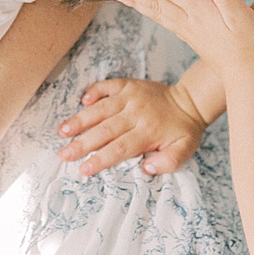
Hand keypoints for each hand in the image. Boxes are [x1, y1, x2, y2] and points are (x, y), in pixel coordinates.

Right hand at [57, 77, 207, 176]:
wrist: (190, 100)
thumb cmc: (184, 130)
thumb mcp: (184, 150)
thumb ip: (168, 162)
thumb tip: (146, 168)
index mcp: (148, 132)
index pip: (119, 148)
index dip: (100, 159)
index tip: (83, 170)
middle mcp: (136, 113)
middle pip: (104, 130)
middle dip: (82, 144)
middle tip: (64, 154)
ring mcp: (130, 96)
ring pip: (101, 109)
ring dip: (81, 119)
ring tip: (63, 130)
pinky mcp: (128, 84)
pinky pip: (107, 86)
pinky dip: (94, 91)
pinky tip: (82, 101)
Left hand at [107, 0, 253, 80]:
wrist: (246, 73)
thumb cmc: (249, 42)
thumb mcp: (241, 13)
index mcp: (199, 9)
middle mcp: (188, 18)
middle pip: (154, 1)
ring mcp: (186, 28)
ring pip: (155, 11)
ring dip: (134, 1)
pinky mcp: (189, 34)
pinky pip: (162, 18)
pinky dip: (148, 10)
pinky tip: (143, 6)